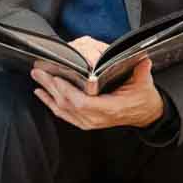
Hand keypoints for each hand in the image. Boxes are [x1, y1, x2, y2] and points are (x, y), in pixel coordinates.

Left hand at [30, 54, 163, 131]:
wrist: (145, 113)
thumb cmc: (143, 98)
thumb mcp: (144, 83)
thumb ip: (142, 71)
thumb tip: (142, 60)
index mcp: (111, 108)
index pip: (84, 103)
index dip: (68, 92)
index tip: (57, 78)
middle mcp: (98, 118)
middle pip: (68, 105)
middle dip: (52, 87)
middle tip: (39, 72)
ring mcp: (90, 122)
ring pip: (63, 110)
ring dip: (48, 94)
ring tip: (37, 78)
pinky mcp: (85, 122)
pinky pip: (64, 114)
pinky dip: (51, 104)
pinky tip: (41, 93)